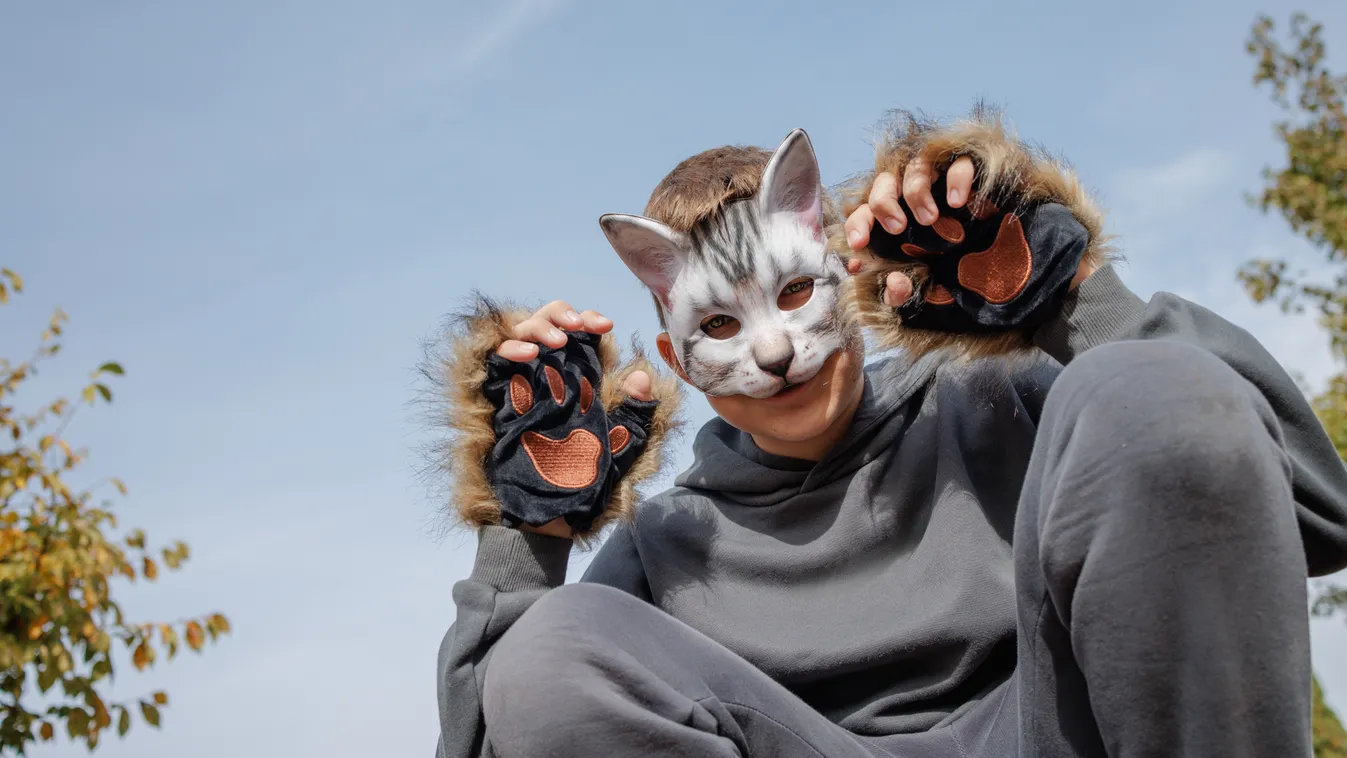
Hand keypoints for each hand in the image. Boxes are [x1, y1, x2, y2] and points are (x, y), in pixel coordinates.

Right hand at [490, 300, 654, 538]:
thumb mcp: (620, 450)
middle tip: (575, 326)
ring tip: (554, 342)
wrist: (548, 520)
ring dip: (537, 327)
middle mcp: (550, 379)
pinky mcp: (498, 401)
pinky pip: (495, 363)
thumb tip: (641, 377)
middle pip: (546, 325)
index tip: (604, 325)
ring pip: (519, 334)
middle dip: (559, 314)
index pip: (579, 336)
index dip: (589, 321)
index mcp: (580, 384)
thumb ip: (635, 416)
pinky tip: (526, 356)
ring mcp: (522, 388)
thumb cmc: (584, 489)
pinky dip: (508, 350)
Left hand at [842, 159, 1096, 306]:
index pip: (869, 214)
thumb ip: (909, 296)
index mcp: (907, 227)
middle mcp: (925, 200)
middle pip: (885, 179)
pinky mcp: (984, 172)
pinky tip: (958, 202)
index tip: (857, 251)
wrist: (1043, 282)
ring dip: (914, 188)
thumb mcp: (938, 301)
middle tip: (894, 228)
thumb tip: (890, 284)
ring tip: (928, 217)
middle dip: (881, 202)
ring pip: (917, 162)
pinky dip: (954, 177)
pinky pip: (960, 160)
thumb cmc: (987, 290)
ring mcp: (952, 184)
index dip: (858, 226)